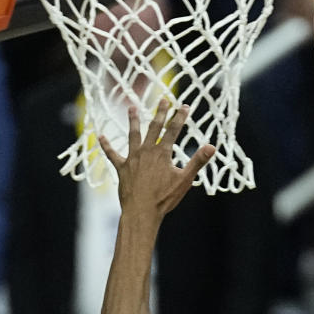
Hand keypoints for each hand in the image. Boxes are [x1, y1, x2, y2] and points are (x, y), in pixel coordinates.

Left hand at [100, 101, 214, 215]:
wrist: (141, 211)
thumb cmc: (164, 198)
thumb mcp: (185, 180)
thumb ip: (198, 161)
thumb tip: (212, 146)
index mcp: (162, 153)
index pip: (173, 130)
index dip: (180, 117)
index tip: (184, 106)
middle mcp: (147, 151)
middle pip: (154, 127)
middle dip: (160, 113)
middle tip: (163, 101)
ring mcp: (133, 158)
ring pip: (133, 135)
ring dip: (133, 121)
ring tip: (132, 108)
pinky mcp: (122, 168)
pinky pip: (113, 154)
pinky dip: (107, 145)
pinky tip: (101, 136)